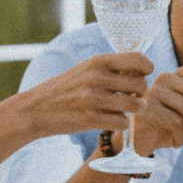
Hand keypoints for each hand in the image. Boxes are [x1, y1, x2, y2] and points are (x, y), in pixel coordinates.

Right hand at [14, 52, 152, 137]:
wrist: (34, 109)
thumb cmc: (66, 88)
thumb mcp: (86, 69)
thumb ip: (112, 68)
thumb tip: (143, 69)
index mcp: (98, 61)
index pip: (139, 59)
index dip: (147, 69)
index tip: (142, 76)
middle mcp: (97, 77)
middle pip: (141, 84)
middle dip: (140, 93)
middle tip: (130, 97)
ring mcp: (93, 98)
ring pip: (136, 105)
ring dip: (135, 109)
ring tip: (124, 109)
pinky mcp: (90, 119)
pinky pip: (123, 122)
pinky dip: (121, 123)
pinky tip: (111, 120)